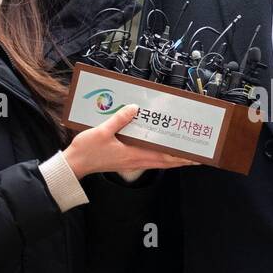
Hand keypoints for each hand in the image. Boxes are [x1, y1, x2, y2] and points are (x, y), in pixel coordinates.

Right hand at [63, 104, 196, 177]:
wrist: (75, 164)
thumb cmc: (87, 150)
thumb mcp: (102, 131)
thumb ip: (119, 119)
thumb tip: (134, 109)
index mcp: (133, 155)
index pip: (163, 157)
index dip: (180, 157)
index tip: (194, 156)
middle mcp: (135, 161)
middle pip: (165, 162)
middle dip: (182, 160)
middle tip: (197, 156)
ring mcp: (131, 163)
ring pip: (158, 162)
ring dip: (172, 159)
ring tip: (184, 154)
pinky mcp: (126, 161)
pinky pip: (148, 160)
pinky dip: (159, 157)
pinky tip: (161, 151)